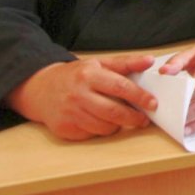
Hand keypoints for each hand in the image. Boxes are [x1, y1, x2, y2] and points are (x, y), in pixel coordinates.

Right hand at [6, 55, 156, 140]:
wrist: (40, 89)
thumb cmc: (76, 76)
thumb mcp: (99, 64)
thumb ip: (126, 63)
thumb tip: (150, 61)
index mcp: (89, 75)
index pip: (120, 87)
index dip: (140, 96)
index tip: (153, 103)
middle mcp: (78, 94)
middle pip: (113, 111)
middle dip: (133, 117)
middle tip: (144, 119)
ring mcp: (69, 113)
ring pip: (103, 126)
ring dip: (118, 125)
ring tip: (123, 119)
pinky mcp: (64, 129)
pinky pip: (91, 134)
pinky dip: (101, 130)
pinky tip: (102, 121)